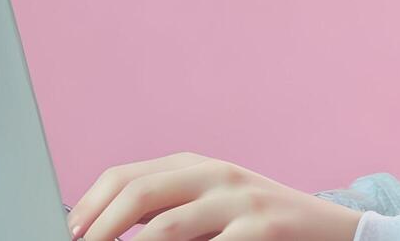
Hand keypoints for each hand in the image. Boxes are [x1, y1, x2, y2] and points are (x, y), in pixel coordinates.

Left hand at [64, 150, 364, 240]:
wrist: (330, 230)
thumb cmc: (257, 227)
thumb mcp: (212, 209)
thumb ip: (166, 212)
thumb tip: (102, 230)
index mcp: (193, 166)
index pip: (125, 176)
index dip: (91, 205)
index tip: (69, 233)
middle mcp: (215, 173)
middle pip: (140, 192)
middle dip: (103, 226)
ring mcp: (241, 198)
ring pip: (170, 225)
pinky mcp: (265, 226)